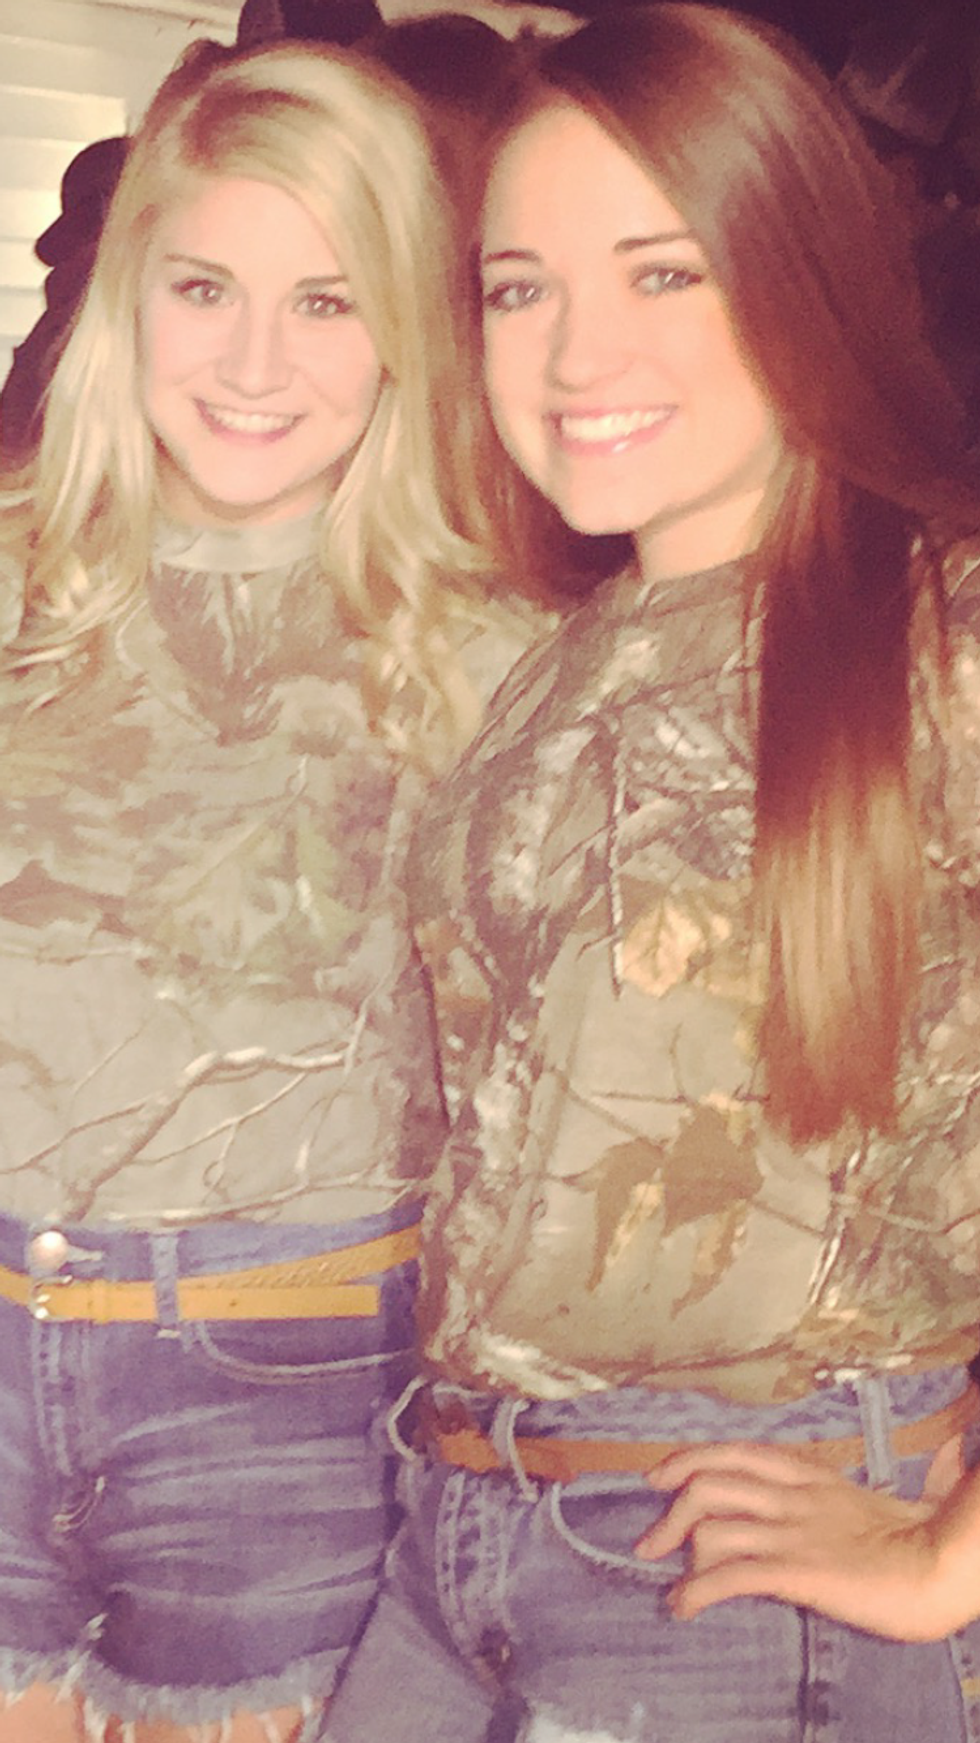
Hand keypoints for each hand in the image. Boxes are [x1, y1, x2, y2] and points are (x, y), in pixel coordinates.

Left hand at [635, 1433, 979, 1639]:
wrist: (942, 1564)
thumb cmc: (923, 1539)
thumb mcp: (879, 1501)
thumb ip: (855, 1493)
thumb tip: (894, 1473)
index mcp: (810, 1476)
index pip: (735, 1452)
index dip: (688, 1460)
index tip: (660, 1477)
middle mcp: (793, 1497)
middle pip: (709, 1483)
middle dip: (670, 1511)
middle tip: (649, 1542)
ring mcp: (792, 1533)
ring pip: (711, 1526)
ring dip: (680, 1556)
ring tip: (673, 1587)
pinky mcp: (797, 1572)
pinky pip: (731, 1576)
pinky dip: (696, 1591)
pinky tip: (683, 1607)